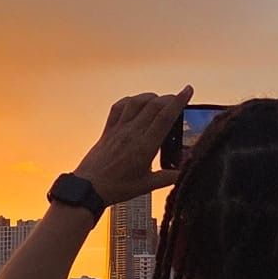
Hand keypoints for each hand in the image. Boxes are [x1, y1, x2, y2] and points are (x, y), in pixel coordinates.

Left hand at [72, 87, 193, 206]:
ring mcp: (118, 129)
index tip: (188, 90)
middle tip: (178, 98)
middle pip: (154, 106)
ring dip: (150, 97)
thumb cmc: (116, 188)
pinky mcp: (108, 130)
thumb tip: (185, 172)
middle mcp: (132, 133)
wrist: (89, 188)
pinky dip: (129, 101)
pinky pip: (118, 108)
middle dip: (169, 98)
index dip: (179, 101)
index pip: (165, 117)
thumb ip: (168, 177)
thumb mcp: (147, 185)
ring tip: (159, 99)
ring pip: (136, 102)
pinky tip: (135, 103)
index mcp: (145, 146)